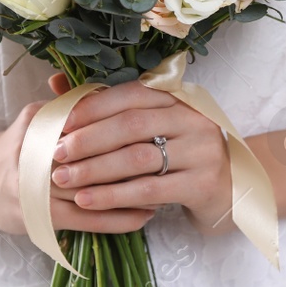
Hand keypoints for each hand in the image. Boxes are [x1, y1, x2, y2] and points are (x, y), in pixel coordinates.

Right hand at [0, 94, 154, 236]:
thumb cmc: (16, 146)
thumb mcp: (38, 117)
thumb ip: (72, 103)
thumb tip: (110, 89)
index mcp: (40, 122)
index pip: (90, 121)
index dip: (126, 125)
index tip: (158, 125)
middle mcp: (38, 153)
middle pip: (96, 154)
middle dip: (135, 156)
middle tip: (170, 156)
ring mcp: (38, 187)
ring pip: (95, 188)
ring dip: (134, 189)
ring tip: (166, 186)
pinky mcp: (41, 217)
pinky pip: (89, 219)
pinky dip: (119, 217)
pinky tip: (144, 215)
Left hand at [47, 76, 235, 238]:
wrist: (231, 190)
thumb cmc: (178, 156)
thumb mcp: (150, 128)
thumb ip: (106, 108)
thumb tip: (54, 85)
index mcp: (179, 97)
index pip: (130, 95)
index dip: (92, 107)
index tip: (59, 123)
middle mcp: (194, 118)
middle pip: (131, 125)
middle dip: (88, 139)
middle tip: (55, 154)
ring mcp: (202, 150)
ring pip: (138, 158)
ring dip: (95, 170)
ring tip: (63, 179)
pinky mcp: (203, 183)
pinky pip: (150, 189)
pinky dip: (114, 196)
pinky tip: (88, 201)